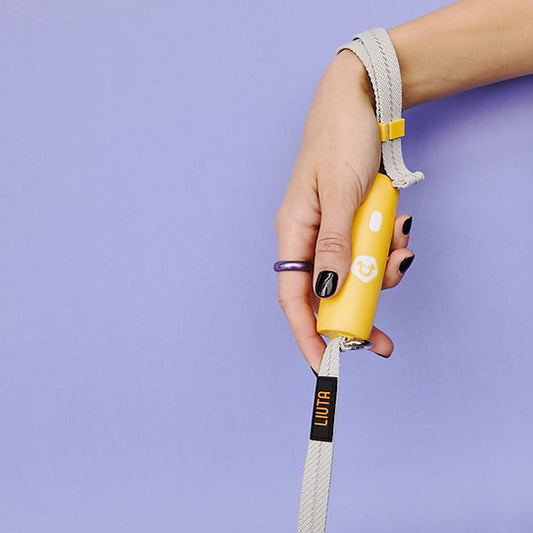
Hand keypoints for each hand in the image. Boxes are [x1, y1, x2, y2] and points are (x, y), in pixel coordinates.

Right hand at [275, 51, 414, 372]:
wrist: (360, 101)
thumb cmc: (340, 139)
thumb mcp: (340, 193)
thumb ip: (334, 244)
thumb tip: (329, 293)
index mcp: (293, 232)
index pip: (293, 297)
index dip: (306, 333)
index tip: (323, 362)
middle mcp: (308, 237)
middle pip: (326, 294)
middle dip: (355, 316)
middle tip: (382, 340)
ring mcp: (331, 231)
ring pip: (353, 274)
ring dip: (381, 274)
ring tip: (402, 252)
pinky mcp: (352, 223)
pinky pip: (369, 251)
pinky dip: (388, 251)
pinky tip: (401, 232)